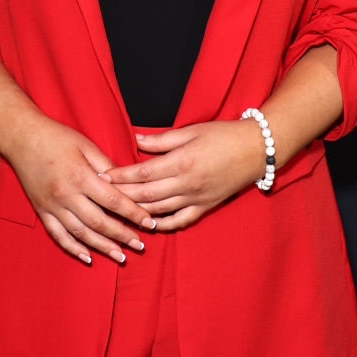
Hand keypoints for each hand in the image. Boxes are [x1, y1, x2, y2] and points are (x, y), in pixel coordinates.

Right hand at [8, 117, 156, 264]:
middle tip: (140, 245)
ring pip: (81, 233)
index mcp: (81, 177)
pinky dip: (73, 248)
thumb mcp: (86, 145)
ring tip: (120, 256)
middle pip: (100, 222)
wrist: (22, 138)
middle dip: (122, 236)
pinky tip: (88, 257)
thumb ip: (107, 166)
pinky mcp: (42, 211)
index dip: (133, 214)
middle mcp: (67, 195)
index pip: (114, 201)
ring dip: (102, 247)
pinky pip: (59, 235)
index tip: (149, 224)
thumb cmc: (57, 137)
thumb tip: (126, 183)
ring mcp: (53, 206)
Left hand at [103, 120, 266, 230]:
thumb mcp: (192, 131)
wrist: (256, 149)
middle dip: (121, 196)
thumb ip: (162, 140)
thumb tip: (136, 140)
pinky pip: (180, 221)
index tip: (104, 176)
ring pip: (159, 211)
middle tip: (100, 196)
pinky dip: (163, 225)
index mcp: (182, 162)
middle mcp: (187, 184)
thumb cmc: (223, 135)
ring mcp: (196, 199)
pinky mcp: (205, 207)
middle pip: (146, 194)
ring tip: (116, 212)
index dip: (121, 176)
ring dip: (136, 212)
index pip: (143, 173)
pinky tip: (149, 226)